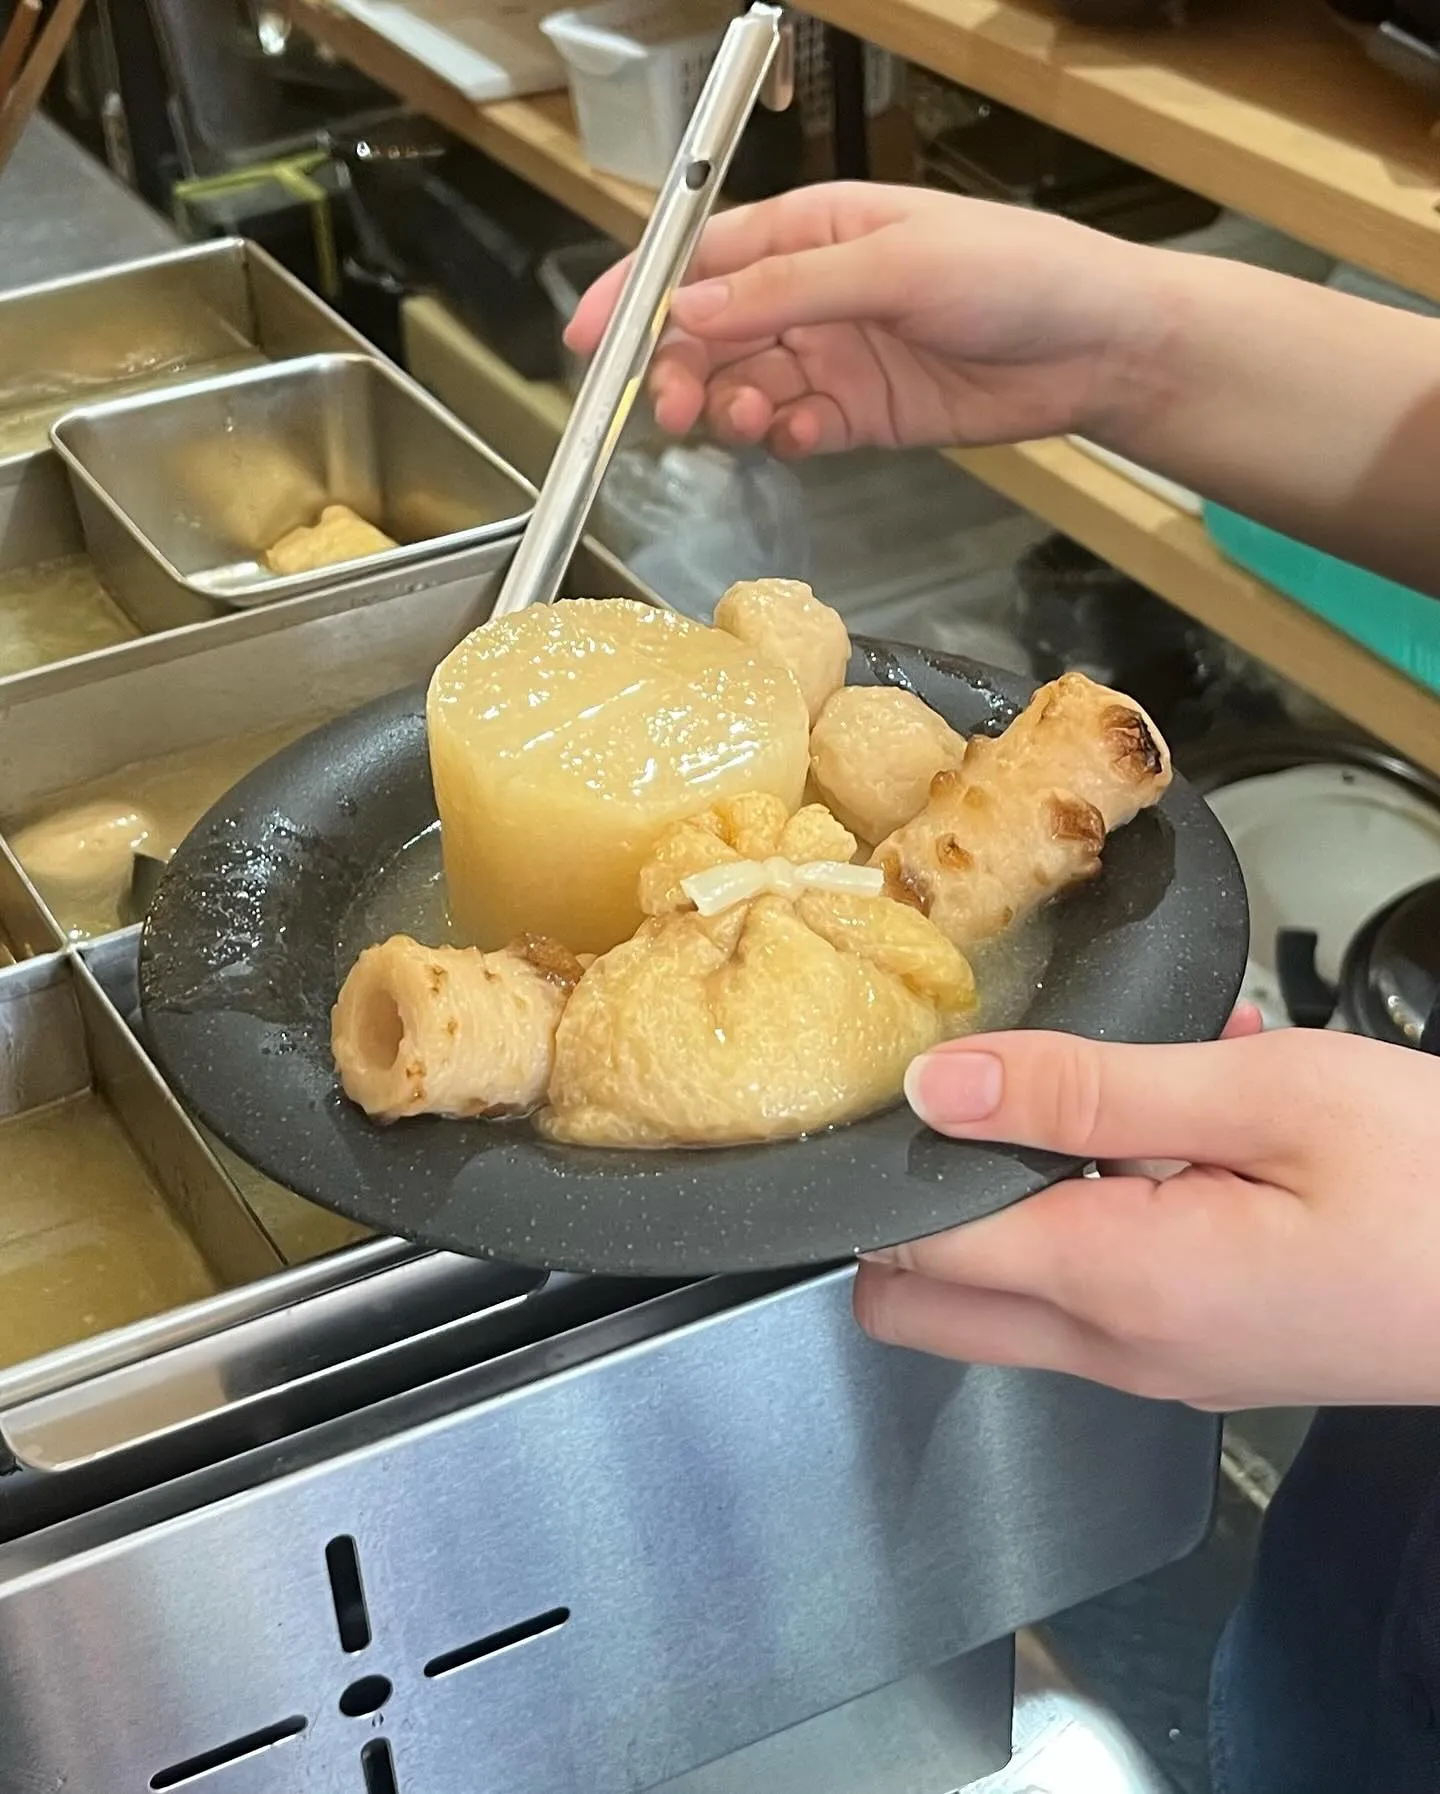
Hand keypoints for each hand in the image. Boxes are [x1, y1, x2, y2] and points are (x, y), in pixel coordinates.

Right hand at [566, 182, 1163, 457]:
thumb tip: (692, 310)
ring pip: (743, 385)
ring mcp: (834, 355)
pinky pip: (793, 428)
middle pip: (710, 331)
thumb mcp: (895, 264)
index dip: (639, 294)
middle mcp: (813, 292)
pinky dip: (784, 437)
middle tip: (669, 408)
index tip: (592, 338)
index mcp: (813, 229)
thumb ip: (788, 292)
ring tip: (738, 422)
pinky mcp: (860, 413)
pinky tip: (801, 435)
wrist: (1096, 347)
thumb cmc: (1017, 272)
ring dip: (726, 408)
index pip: (703, 258)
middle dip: (677, 369)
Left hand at [854, 1015, 1439, 1409]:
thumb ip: (1084, 1091)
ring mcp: (1160, 1363)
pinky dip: (1096, 1214)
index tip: (891, 1095)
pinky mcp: (1200, 1351)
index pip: (912, 1255)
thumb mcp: (1262, 1096)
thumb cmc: (1437, 1187)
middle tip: (963, 1104)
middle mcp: (1120, 1348)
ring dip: (1020, 1197)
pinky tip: (1178, 1129)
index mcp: (1118, 1284)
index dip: (885, 1170)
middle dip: (911, 1212)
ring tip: (1106, 1094)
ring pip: (1008, 1295)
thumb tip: (939, 1086)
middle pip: (930, 1306)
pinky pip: (1095, 1289)